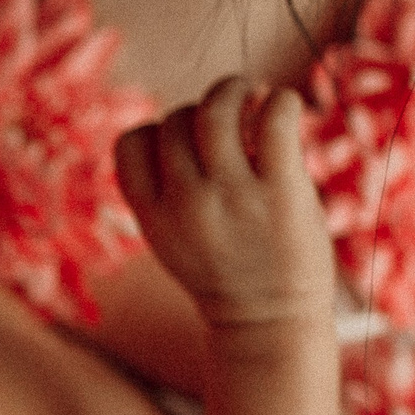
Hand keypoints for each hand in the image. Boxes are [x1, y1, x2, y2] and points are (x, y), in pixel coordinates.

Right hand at [116, 77, 335, 330]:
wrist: (271, 324)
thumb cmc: (228, 273)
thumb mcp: (173, 238)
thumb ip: (169, 188)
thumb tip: (202, 113)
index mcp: (151, 214)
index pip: (131, 141)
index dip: (157, 131)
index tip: (187, 146)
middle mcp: (185, 202)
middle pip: (175, 120)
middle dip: (201, 111)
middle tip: (231, 121)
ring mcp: (232, 196)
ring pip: (217, 109)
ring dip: (235, 90)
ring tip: (253, 98)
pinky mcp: (280, 192)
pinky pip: (274, 119)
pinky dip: (279, 101)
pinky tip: (283, 109)